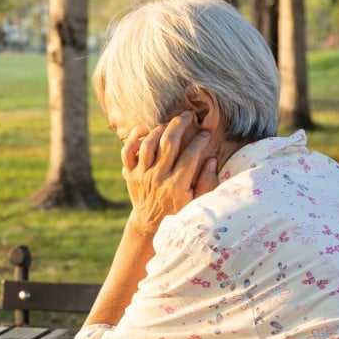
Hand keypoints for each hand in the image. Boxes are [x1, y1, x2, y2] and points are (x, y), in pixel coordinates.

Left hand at [121, 111, 217, 236]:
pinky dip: (133, 139)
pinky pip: (127, 152)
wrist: (150, 224)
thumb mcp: (197, 203)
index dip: (199, 141)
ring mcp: (141, 176)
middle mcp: (157, 178)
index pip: (190, 155)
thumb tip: (211, 160)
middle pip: (168, 144)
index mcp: (177, 186)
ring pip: (148, 144)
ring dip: (159, 128)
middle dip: (180, 125)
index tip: (205, 133)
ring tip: (170, 121)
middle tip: (188, 115)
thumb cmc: (178, 211)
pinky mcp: (130, 174)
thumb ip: (206, 183)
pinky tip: (143, 129)